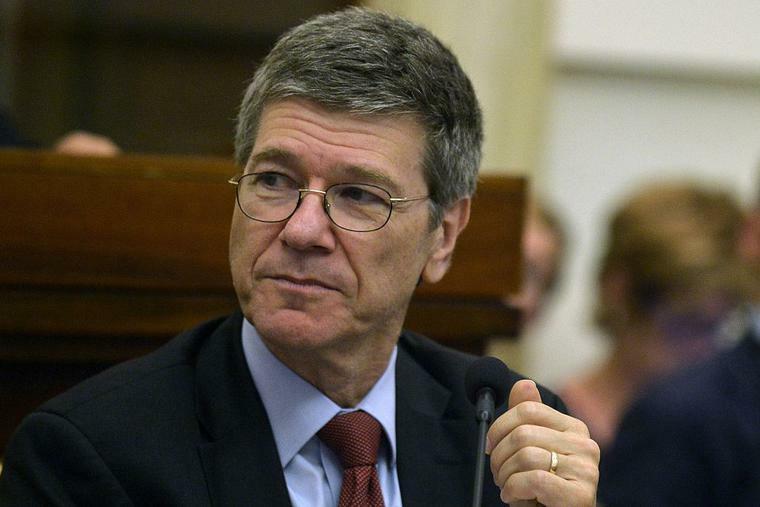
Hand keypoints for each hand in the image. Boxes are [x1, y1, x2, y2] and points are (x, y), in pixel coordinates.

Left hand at [486, 380, 598, 505]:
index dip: (500, 427)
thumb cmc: (544, 488)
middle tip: (498, 473)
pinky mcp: (581, 495)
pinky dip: (514, 490)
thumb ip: (528, 419)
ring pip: (525, 456)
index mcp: (574, 428)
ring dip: (505, 477)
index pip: (528, 409)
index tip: (490, 445)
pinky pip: (534, 480)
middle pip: (522, 434)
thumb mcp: (533, 450)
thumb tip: (523, 384)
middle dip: (499, 456)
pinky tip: (515, 497)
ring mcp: (586, 470)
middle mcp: (585, 445)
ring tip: (507, 487)